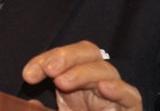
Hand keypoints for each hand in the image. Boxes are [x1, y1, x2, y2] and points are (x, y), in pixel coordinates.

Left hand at [22, 41, 141, 110]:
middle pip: (88, 54)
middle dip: (66, 56)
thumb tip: (31, 100)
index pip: (63, 58)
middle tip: (48, 70)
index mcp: (76, 83)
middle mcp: (96, 84)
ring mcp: (115, 97)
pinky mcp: (131, 109)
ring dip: (83, 72)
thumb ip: (43, 109)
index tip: (28, 75)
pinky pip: (131, 96)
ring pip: (106, 70)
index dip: (44, 61)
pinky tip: (104, 87)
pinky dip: (119, 90)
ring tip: (62, 82)